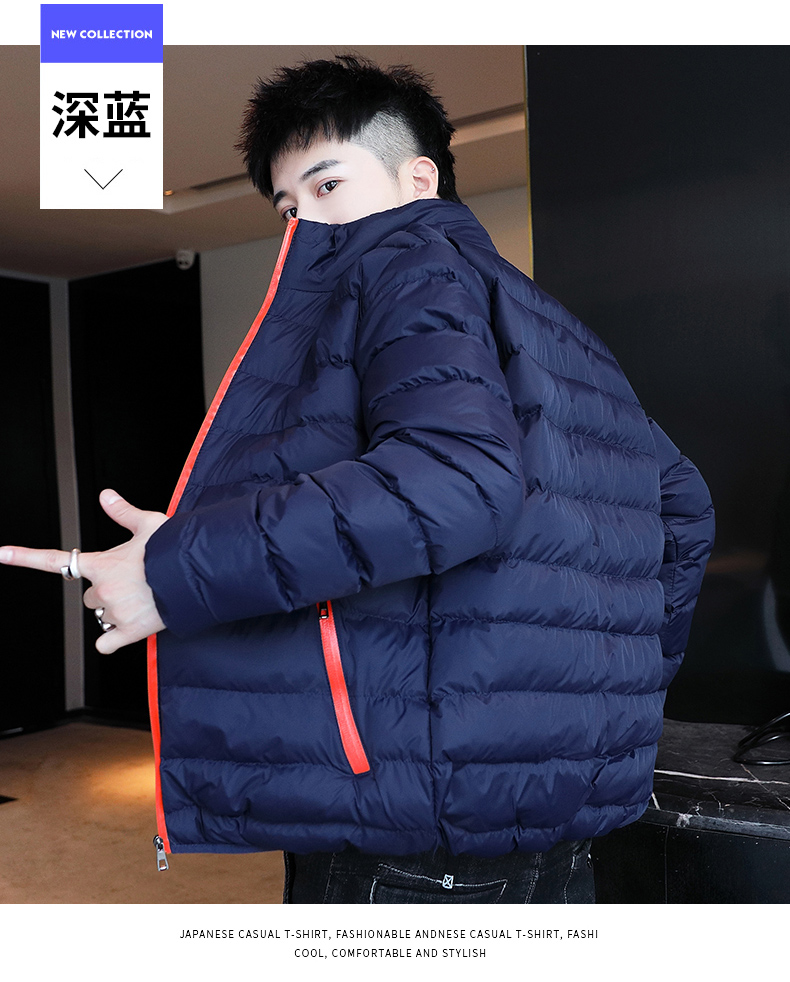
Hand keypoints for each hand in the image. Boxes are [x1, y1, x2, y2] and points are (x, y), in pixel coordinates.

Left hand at [0, 489, 167, 653]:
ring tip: (143, 599)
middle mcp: (103, 590)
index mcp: (102, 563)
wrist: (198, 576)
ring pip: (103, 616)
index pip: (55, 559)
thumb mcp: (150, 524)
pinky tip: (129, 629)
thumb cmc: (175, 549)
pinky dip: (114, 640)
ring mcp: (115, 613)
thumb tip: (105, 495)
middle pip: (91, 595)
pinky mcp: (130, 632)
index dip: (24, 556)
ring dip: (117, 611)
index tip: (1, 553)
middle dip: (107, 590)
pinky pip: (107, 644)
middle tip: (132, 582)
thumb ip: (123, 512)